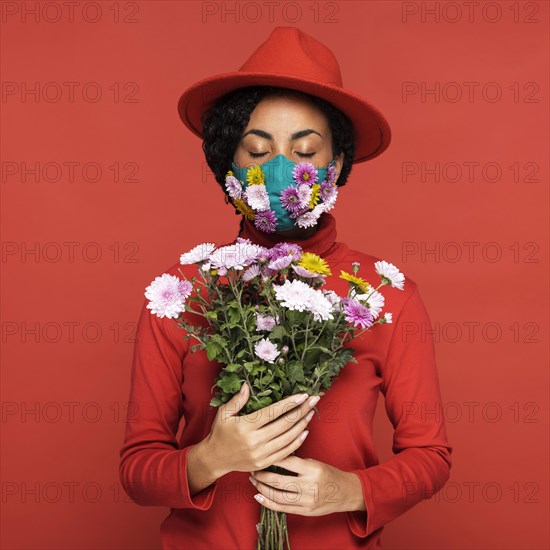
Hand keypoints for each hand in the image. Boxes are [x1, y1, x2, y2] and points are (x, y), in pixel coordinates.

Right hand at [204, 382, 319, 477]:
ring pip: (288, 438)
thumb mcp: (224, 413)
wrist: (215, 458)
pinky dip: (297, 442)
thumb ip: (237, 400)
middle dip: (301, 410)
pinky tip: (305, 431)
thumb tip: (247, 385)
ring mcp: (261, 454)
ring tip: (311, 413)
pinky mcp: (264, 463)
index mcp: (245, 426)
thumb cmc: (221, 432)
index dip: (289, 403)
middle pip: (284, 424)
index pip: (272, 412)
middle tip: (314, 400)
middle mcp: (255, 441)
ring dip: (302, 425)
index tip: (303, 395)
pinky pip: (285, 452)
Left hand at [248, 455, 364, 515]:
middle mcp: (309, 486)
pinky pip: (283, 508)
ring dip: (262, 488)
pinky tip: (258, 496)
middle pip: (278, 481)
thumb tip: (275, 456)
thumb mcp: (315, 462)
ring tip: (254, 480)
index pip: (287, 462)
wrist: (345, 492)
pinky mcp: (305, 511)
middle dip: (262, 475)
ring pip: (278, 496)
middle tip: (253, 469)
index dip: (272, 458)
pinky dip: (268, 503)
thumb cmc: (328, 474)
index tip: (262, 454)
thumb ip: (297, 462)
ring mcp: (306, 500)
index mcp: (312, 469)